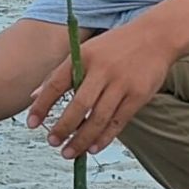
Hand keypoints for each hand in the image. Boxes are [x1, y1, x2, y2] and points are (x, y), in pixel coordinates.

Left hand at [26, 21, 176, 158]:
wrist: (156, 36)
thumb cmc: (115, 46)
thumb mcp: (85, 52)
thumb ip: (60, 74)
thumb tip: (33, 96)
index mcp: (83, 57)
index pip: (56, 84)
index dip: (42, 106)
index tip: (31, 123)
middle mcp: (102, 70)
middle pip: (78, 105)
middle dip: (63, 127)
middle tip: (52, 142)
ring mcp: (122, 83)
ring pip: (98, 118)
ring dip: (82, 139)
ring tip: (69, 152)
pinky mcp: (138, 95)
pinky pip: (118, 122)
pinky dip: (104, 138)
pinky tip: (92, 148)